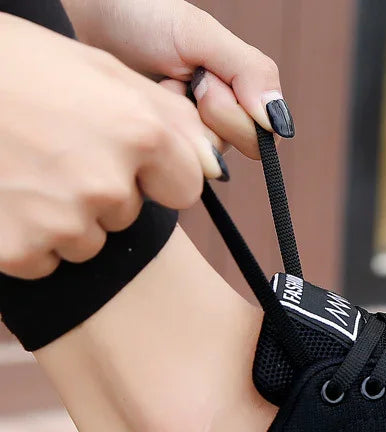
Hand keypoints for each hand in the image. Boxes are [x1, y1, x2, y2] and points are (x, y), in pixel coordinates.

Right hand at [0, 12, 222, 278]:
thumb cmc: (11, 67)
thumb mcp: (96, 70)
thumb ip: (168, 118)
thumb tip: (216, 163)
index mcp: (136, 133)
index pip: (185, 187)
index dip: (155, 173)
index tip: (124, 155)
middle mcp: (107, 184)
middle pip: (131, 214)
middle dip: (102, 192)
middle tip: (51, 151)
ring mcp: (63, 223)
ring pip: (89, 242)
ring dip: (64, 218)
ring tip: (22, 170)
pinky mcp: (20, 251)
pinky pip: (45, 261)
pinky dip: (26, 238)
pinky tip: (3, 198)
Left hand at [66, 0, 293, 158]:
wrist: (83, 17)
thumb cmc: (140, 17)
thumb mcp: (201, 35)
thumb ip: (249, 71)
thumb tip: (279, 124)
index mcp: (239, 98)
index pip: (261, 138)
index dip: (232, 116)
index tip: (203, 82)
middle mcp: (217, 125)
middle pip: (232, 152)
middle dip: (203, 117)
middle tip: (176, 82)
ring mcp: (186, 141)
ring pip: (201, 161)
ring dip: (174, 124)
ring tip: (153, 90)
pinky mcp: (158, 154)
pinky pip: (169, 167)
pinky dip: (152, 135)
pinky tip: (139, 110)